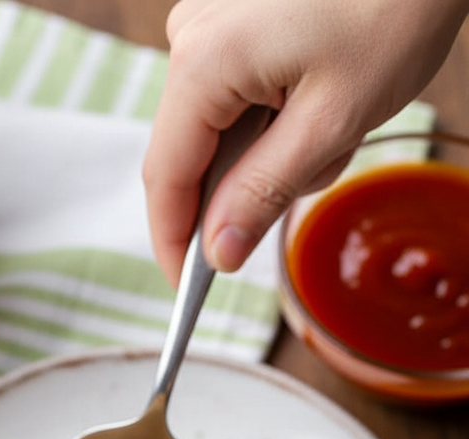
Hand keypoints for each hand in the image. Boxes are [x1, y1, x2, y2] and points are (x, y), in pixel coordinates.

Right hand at [143, 0, 468, 284]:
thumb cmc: (393, 9)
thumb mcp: (332, 122)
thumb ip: (263, 194)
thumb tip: (218, 252)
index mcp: (202, 64)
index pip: (165, 179)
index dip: (175, 243)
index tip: (190, 289)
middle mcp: (190, 37)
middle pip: (194, 155)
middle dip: (252, 185)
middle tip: (324, 164)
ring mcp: (210, 22)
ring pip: (223, 130)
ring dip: (278, 148)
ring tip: (342, 118)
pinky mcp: (232, 19)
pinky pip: (237, 94)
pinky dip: (281, 115)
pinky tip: (326, 94)